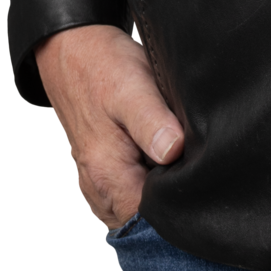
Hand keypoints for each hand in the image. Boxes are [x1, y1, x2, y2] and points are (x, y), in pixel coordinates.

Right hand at [35, 23, 184, 228]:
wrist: (71, 50)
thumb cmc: (103, 66)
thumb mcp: (133, 86)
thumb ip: (152, 123)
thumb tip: (173, 153)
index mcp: (106, 175)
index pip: (149, 219)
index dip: (178, 206)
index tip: (199, 183)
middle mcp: (97, 189)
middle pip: (143, 220)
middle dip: (171, 203)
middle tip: (194, 169)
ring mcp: (95, 184)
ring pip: (135, 210)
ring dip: (158, 194)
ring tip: (177, 162)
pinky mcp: (99, 173)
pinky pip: (127, 195)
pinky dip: (146, 184)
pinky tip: (160, 159)